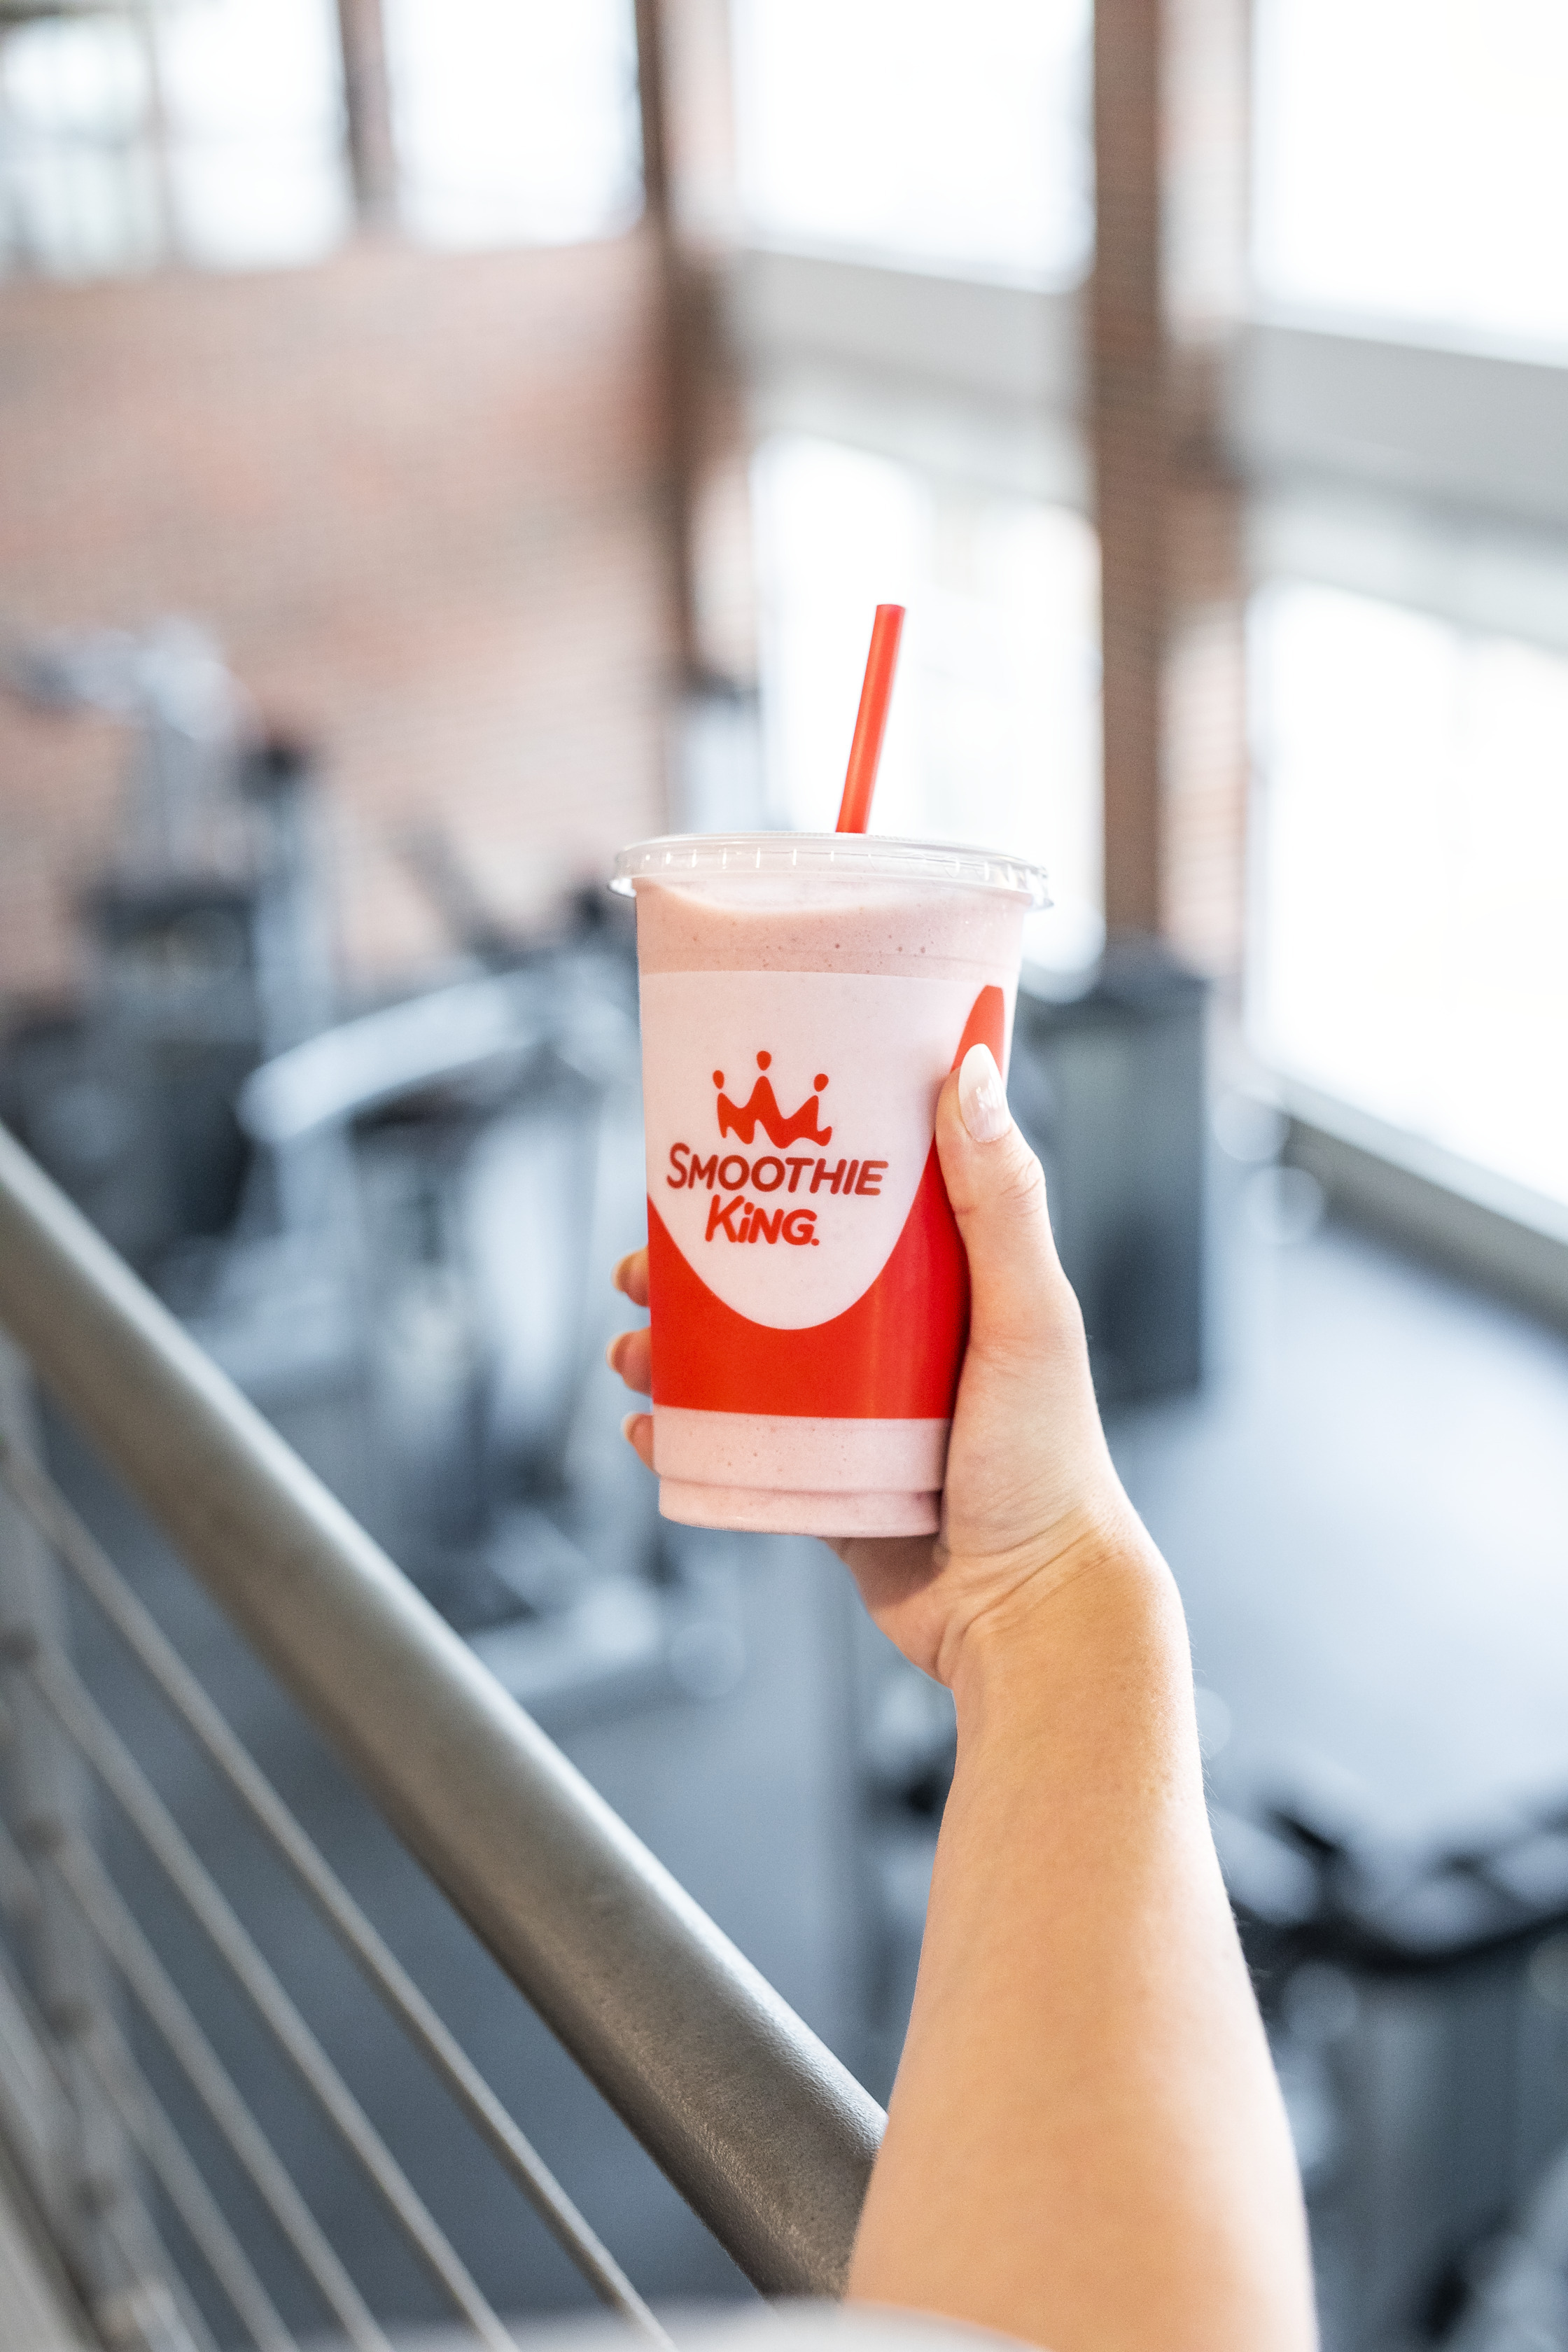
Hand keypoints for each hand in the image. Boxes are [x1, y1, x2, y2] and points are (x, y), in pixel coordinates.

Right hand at [608, 1044, 1150, 1684]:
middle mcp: (897, 1338)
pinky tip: (646, 1424)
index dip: (782, 1162)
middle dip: (694, 1260)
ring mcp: (856, 1411)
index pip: (855, 1194)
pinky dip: (682, 1429)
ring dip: (671, 1345)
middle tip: (640, 1261)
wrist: (1029, 1616)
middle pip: (776, 1271)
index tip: (715, 1141)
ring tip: (629, 1348)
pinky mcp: (826, 1480)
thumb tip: (966, 1069)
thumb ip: (1001, 1201)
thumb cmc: (1049, 1467)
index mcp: (948, 1281)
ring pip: (741, 1356)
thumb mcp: (1028, 1316)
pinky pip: (738, 1443)